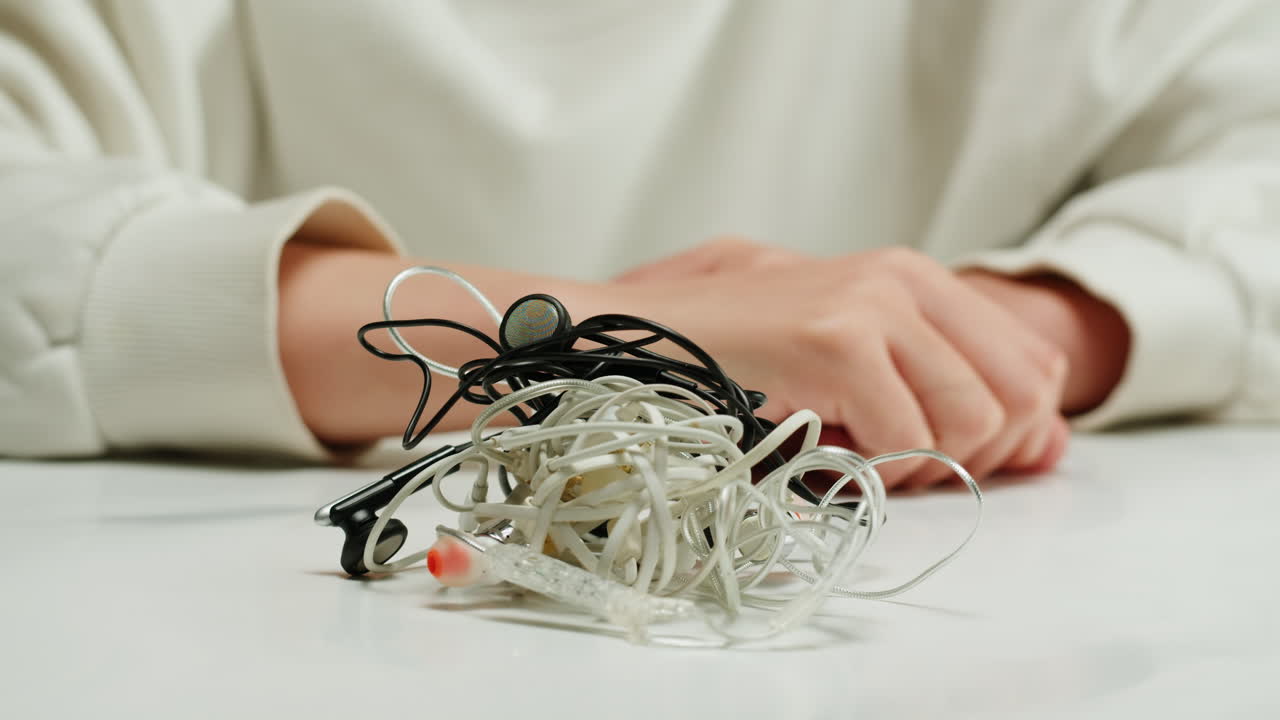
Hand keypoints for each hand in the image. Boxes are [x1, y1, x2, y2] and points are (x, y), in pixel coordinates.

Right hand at [615, 239, 1072, 488]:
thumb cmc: (742, 353)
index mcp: (917, 277)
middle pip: (1022, 397)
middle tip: (899, 464)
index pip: (1035, 365)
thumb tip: (1053, 444)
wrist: (646, 333)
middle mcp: (907, 279)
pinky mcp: (837, 337)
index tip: (950, 458)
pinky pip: (903, 433)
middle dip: (974, 456)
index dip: (1016, 434)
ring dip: (917, 466)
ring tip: (853, 454)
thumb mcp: (856, 359)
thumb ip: (949, 388)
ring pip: (971, 421)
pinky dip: (871, 466)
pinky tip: (823, 449)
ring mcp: (874, 303)